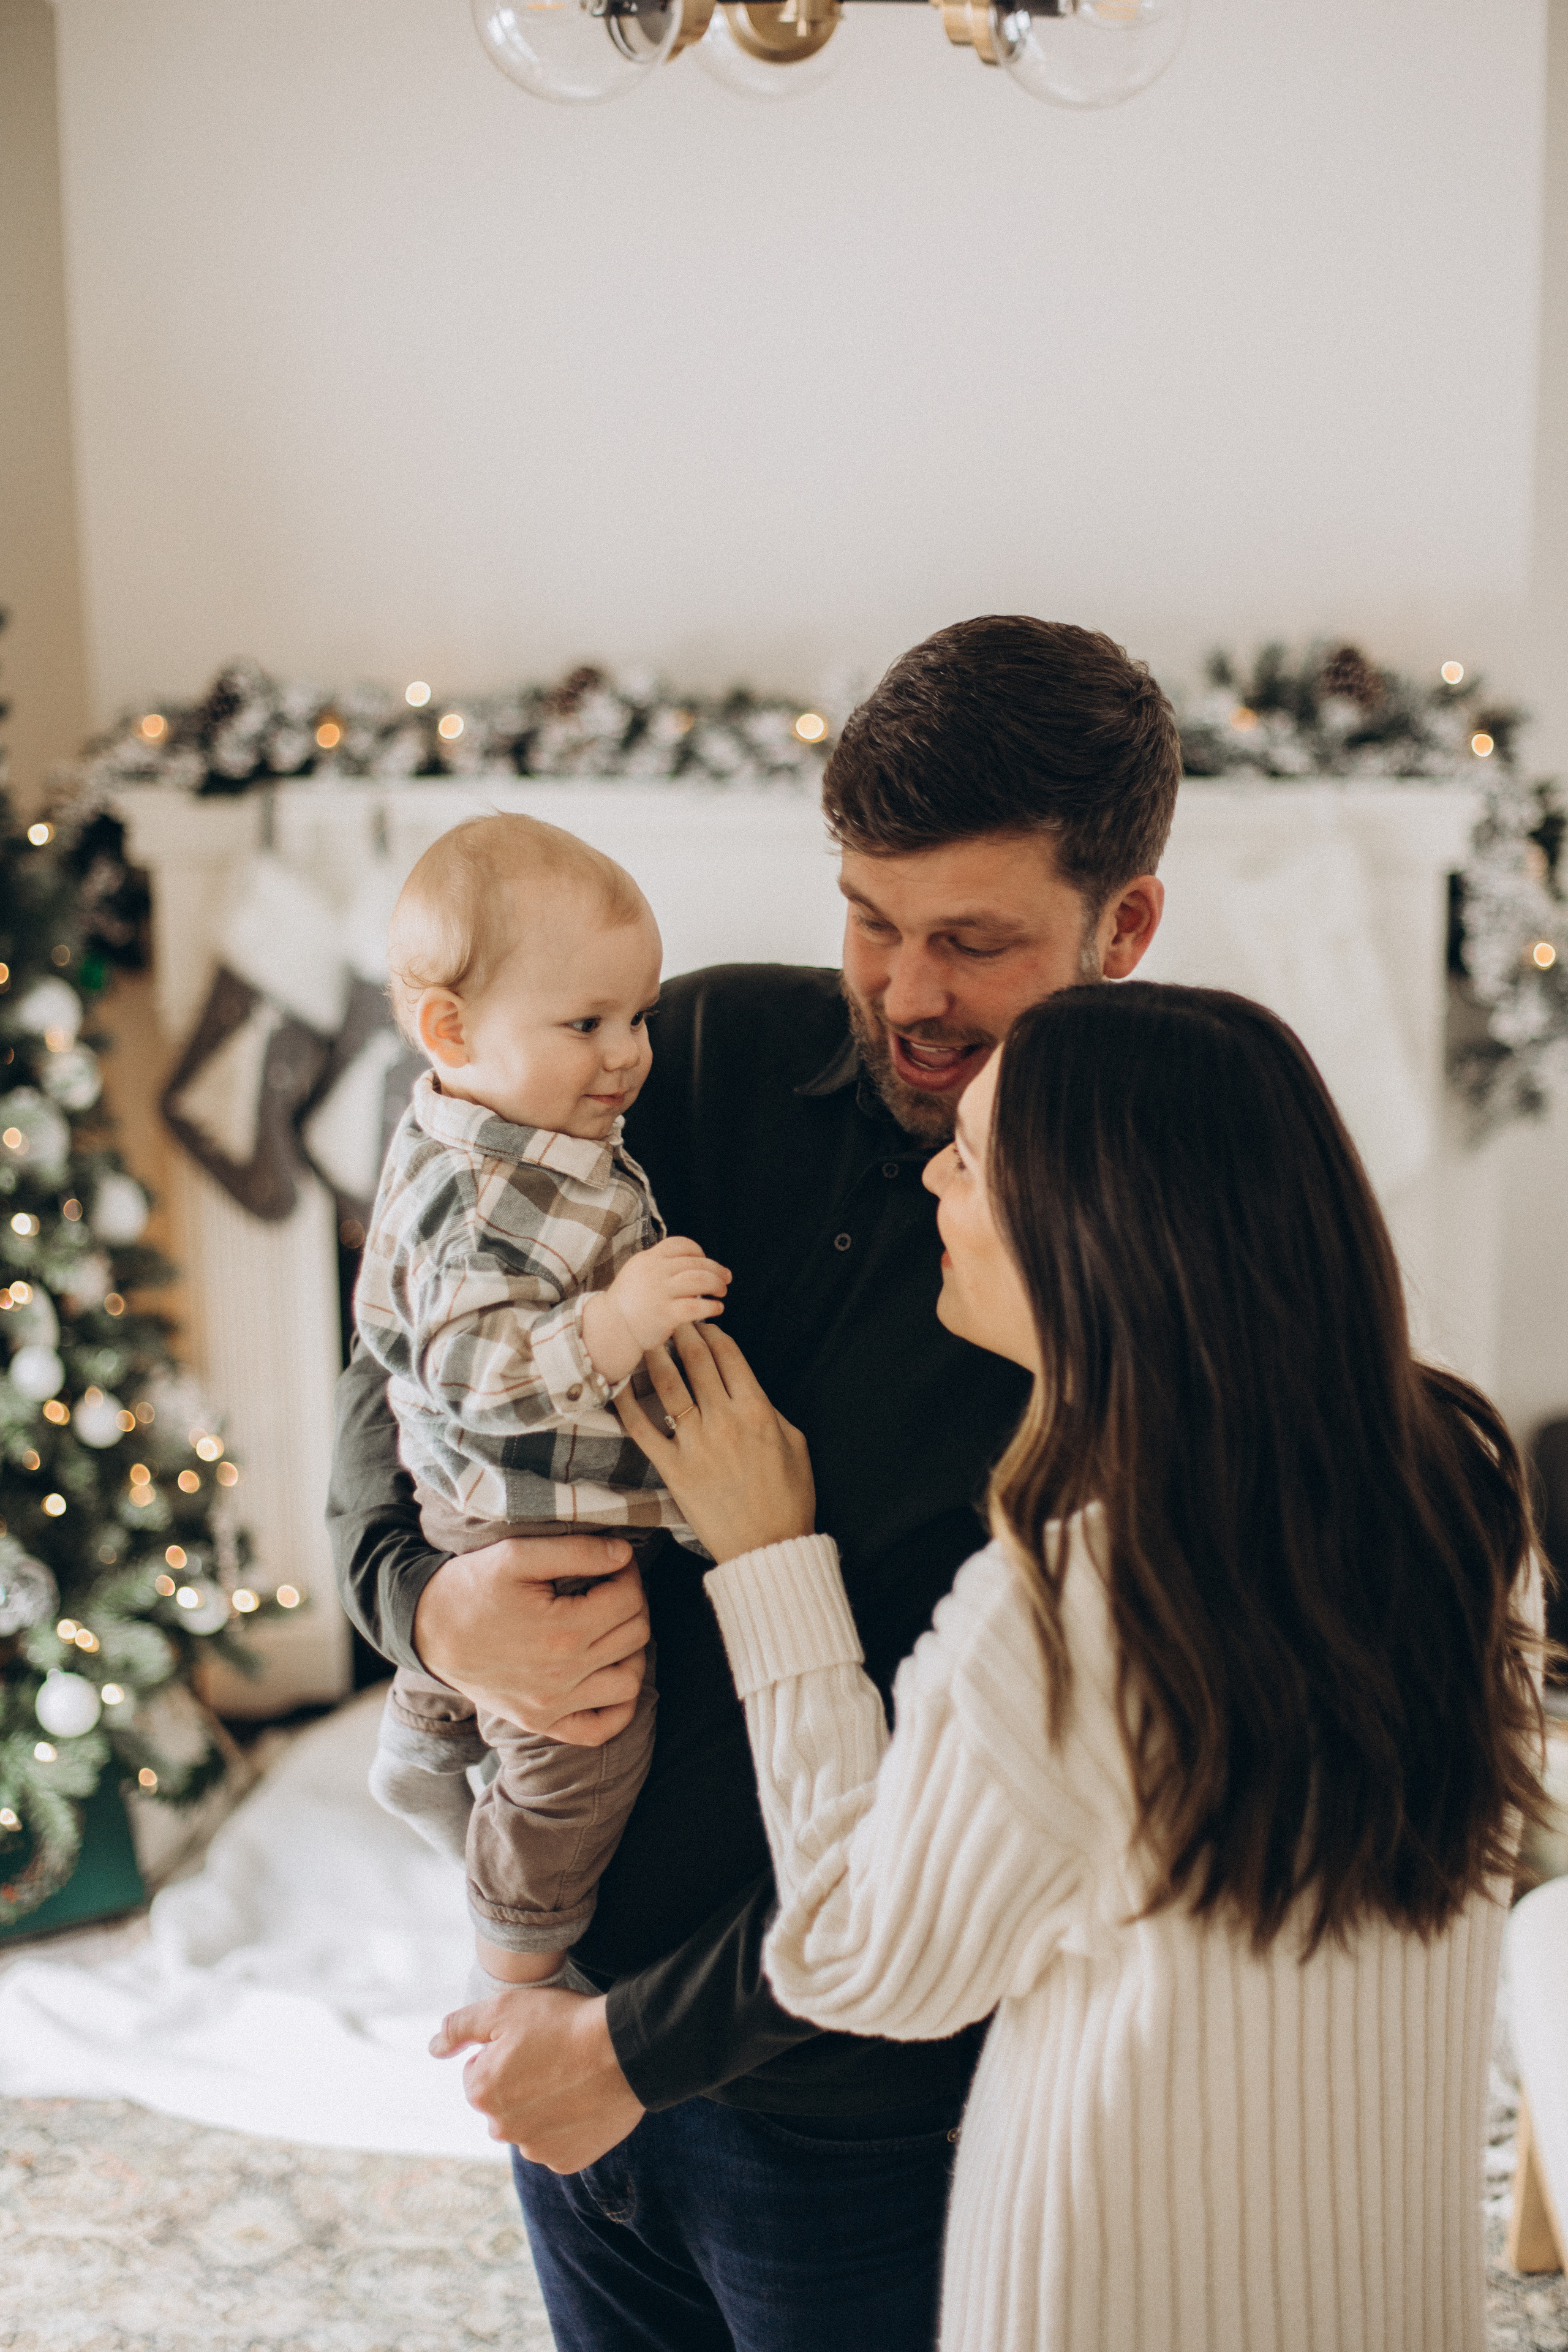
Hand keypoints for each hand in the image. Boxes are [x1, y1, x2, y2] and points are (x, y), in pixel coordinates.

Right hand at [413, 1535, 649, 1744]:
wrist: (426, 1630)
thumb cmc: (470, 1588)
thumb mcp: (517, 1554)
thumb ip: (577, 1550)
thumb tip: (624, 1553)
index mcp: (563, 1630)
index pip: (629, 1599)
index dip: (628, 1572)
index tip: (614, 1562)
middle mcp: (564, 1675)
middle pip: (635, 1636)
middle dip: (632, 1604)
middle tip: (611, 1587)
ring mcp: (553, 1705)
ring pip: (629, 1682)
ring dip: (632, 1651)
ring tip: (612, 1627)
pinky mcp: (541, 1721)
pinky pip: (600, 1730)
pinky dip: (618, 1707)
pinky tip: (610, 1676)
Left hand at [431, 1987, 644, 2172]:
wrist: (625, 2050)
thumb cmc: (563, 2023)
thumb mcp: (504, 2008)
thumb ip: (460, 2027)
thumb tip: (433, 2048)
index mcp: (482, 2092)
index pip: (478, 2071)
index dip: (504, 2051)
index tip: (532, 2040)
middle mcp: (502, 2129)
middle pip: (502, 2102)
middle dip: (519, 2082)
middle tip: (552, 2056)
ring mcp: (536, 2149)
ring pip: (528, 2124)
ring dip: (542, 2106)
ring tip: (572, 2076)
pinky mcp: (567, 2161)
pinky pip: (556, 2142)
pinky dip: (566, 2125)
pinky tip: (583, 2099)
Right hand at [585, 1238, 732, 1386]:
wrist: (611, 1328)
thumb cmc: (629, 1303)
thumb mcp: (637, 1273)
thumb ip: (660, 1266)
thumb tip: (693, 1263)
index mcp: (648, 1259)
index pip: (680, 1244)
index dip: (699, 1251)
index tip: (706, 1261)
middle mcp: (654, 1272)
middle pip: (695, 1263)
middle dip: (716, 1269)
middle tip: (726, 1278)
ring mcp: (659, 1293)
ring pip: (700, 1280)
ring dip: (716, 1284)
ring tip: (722, 1291)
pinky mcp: (666, 1314)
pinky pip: (697, 1306)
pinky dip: (712, 1306)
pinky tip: (717, 1308)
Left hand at [617, 1324, 814, 1563]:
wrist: (769, 1548)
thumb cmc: (789, 1498)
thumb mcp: (795, 1445)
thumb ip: (771, 1411)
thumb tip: (748, 1390)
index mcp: (757, 1411)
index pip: (729, 1356)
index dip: (713, 1334)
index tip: (703, 1325)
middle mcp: (725, 1421)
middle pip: (697, 1362)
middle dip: (682, 1333)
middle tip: (669, 1318)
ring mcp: (696, 1445)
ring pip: (668, 1387)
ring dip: (655, 1357)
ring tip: (646, 1339)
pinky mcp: (674, 1470)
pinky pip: (644, 1431)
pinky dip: (628, 1406)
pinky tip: (619, 1387)